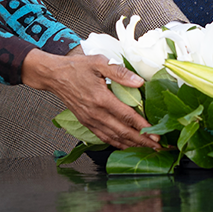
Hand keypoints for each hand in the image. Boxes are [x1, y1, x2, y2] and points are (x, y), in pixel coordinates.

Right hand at [21, 49, 159, 150]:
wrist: (54, 76)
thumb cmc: (76, 68)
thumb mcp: (99, 62)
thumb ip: (120, 72)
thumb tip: (139, 82)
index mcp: (101, 98)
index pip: (127, 116)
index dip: (143, 127)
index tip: (156, 134)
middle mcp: (96, 113)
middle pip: (123, 132)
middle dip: (142, 141)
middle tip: (158, 147)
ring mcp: (90, 120)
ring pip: (114, 138)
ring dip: (132, 145)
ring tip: (147, 149)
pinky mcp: (86, 122)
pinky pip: (104, 137)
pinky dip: (117, 144)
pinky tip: (127, 146)